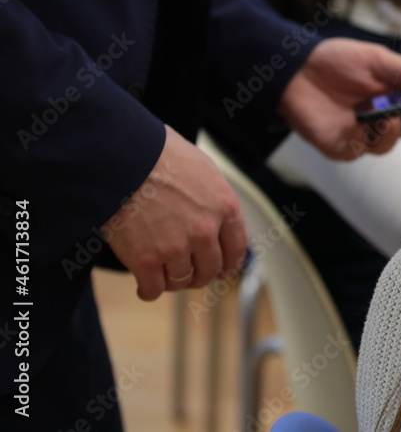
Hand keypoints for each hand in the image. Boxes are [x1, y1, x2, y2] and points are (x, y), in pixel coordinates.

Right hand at [102, 125, 246, 300]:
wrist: (120, 159)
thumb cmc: (159, 155)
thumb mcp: (203, 169)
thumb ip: (214, 197)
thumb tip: (217, 216)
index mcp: (225, 207)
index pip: (236, 249)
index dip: (228, 264)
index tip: (222, 270)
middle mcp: (206, 231)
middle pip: (210, 270)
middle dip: (199, 274)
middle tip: (187, 272)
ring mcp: (176, 247)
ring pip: (182, 281)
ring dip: (172, 280)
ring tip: (161, 272)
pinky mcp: (145, 260)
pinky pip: (153, 289)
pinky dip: (148, 290)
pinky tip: (143, 284)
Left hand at [279, 38, 400, 159]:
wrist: (296, 68)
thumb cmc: (338, 60)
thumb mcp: (379, 60)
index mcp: (396, 98)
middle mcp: (383, 119)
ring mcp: (362, 136)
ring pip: (386, 145)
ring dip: (389, 133)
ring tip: (386, 119)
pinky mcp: (341, 146)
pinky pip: (358, 150)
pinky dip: (361, 139)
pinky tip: (358, 126)